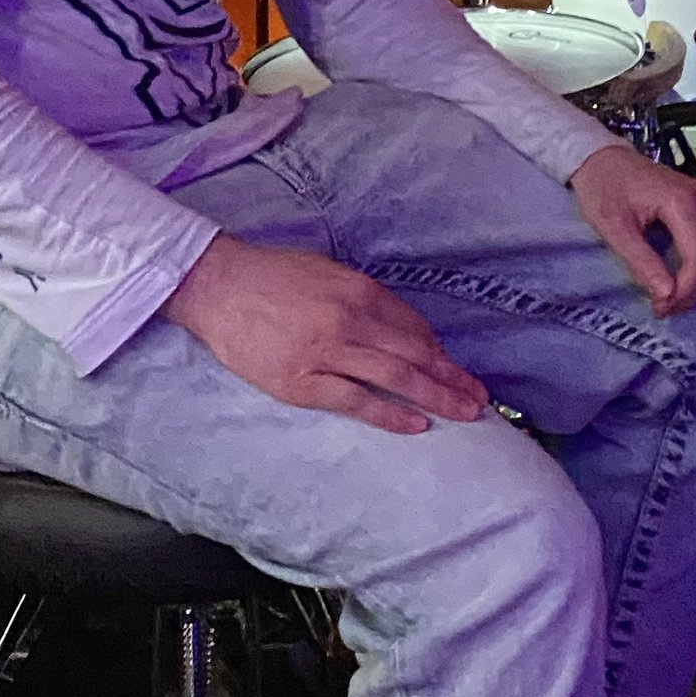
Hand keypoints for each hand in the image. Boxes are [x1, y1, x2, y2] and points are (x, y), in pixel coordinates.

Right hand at [159, 236, 487, 436]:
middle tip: (478, 399)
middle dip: (451, 378)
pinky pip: (355, 401)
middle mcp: (348, 320)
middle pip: (414, 353)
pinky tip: (415, 424)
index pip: (413, 326)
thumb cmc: (271, 276)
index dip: (440, 352)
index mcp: (357, 290)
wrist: (217, 286)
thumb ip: (365, 298)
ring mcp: (324, 352)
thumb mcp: (327, 272)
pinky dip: (389, 413)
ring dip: (435, 396)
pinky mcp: (300, 382)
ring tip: (461, 413)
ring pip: (394, 377)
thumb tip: (404, 330)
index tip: (457, 370)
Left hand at [569, 143, 695, 315]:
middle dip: (695, 290)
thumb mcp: (613, 228)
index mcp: (681, 202)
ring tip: (679, 293)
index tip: (663, 308)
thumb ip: (641, 262)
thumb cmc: (603, 188)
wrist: (602, 158)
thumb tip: (666, 296)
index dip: (687, 290)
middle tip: (666, 306)